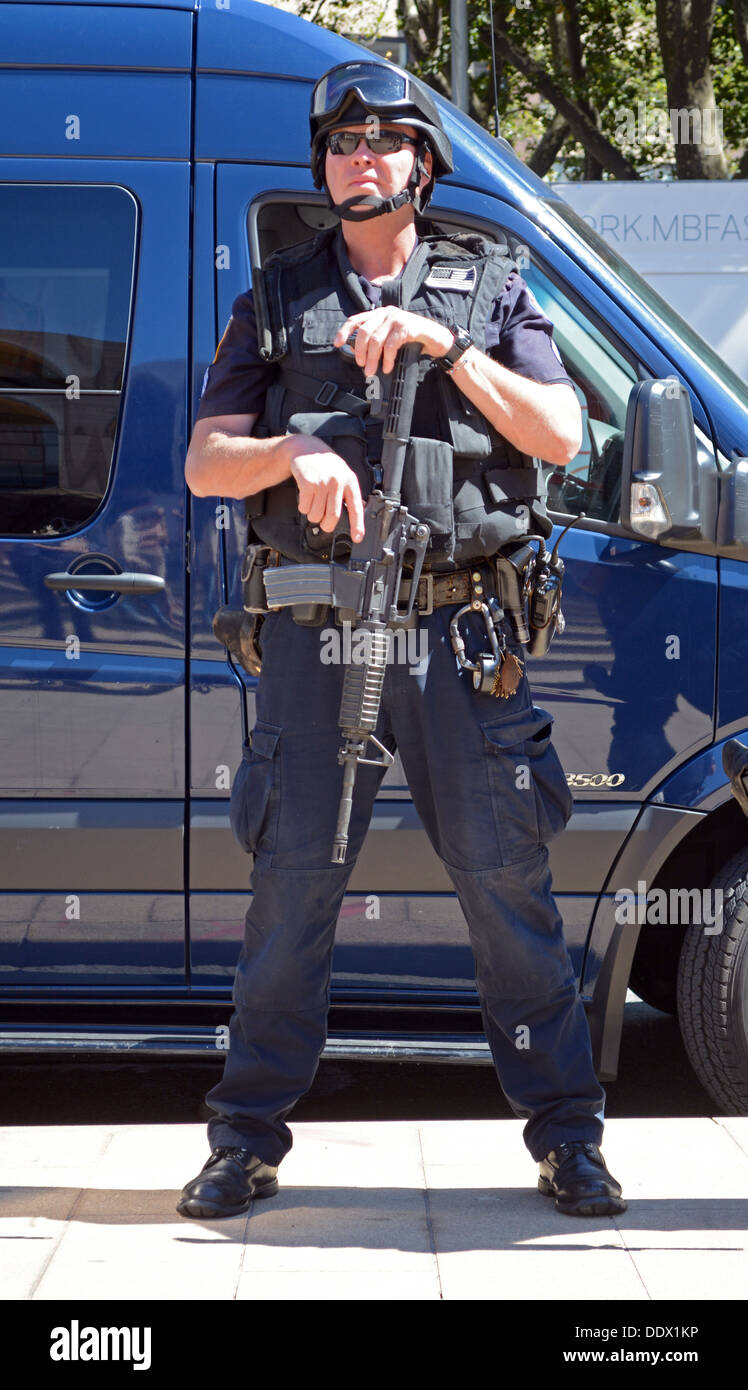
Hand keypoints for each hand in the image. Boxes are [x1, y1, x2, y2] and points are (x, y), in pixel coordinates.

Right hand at [284, 434, 365, 543]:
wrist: (306, 448)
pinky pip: (304, 507)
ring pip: (316, 514)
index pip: (356, 507)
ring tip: (313, 505)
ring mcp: (322, 482)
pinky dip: (303, 508)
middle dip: (327, 525)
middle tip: (324, 524)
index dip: (357, 525)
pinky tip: (306, 498)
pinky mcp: (307, 483)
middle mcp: (337, 482)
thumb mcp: (343, 474)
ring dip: (313, 516)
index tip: (357, 538)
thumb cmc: (326, 464)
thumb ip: (349, 492)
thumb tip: (361, 508)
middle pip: (333, 516)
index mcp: (349, 481)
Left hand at [334, 307, 453, 375]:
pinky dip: (387, 359)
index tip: (337, 343)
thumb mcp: (391, 339)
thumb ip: (377, 342)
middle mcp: (386, 313)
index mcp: (379, 314)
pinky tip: (388, 367)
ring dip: (372, 359)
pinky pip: (390, 345)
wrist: (437, 339)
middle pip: (364, 332)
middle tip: (363, 366)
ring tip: (373, 371)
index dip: (344, 331)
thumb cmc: (413, 340)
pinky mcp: (406, 327)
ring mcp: (396, 318)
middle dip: (361, 352)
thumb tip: (360, 355)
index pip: (356, 320)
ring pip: (376, 340)